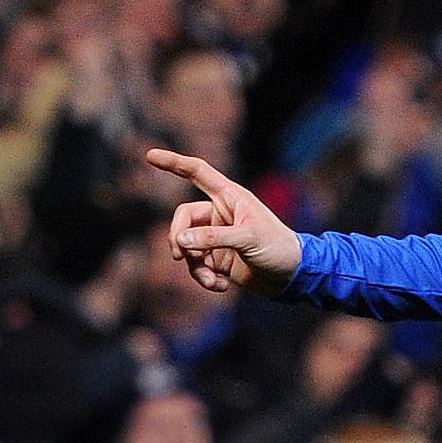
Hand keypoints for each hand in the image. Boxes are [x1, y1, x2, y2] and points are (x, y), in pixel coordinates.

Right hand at [144, 149, 301, 296]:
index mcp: (230, 196)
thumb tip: (180, 241)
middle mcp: (220, 214)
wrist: (292, 277)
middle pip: (183, 218)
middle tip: (180, 255)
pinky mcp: (217, 259)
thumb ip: (212, 238)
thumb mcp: (247, 239)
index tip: (149, 156)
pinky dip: (203, 278)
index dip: (173, 163)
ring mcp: (217, 237)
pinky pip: (196, 266)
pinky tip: (221, 286)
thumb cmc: (278, 248)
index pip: (197, 173)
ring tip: (211, 279)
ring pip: (187, 246)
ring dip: (193, 265)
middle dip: (177, 237)